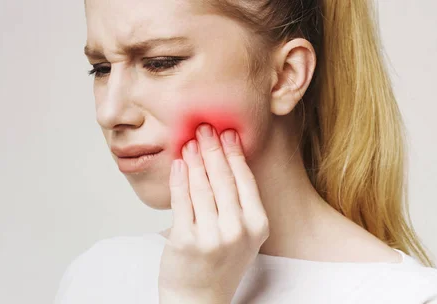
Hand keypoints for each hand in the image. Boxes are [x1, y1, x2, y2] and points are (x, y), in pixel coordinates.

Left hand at [158, 124, 268, 303]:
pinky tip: (177, 164)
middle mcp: (238, 230)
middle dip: (212, 148)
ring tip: (189, 141)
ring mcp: (212, 236)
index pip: (245, 180)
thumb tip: (223, 157)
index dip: (234, 152)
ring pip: (201, 186)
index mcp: (258, 225)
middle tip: (204, 127)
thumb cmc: (220, 263)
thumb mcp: (242, 235)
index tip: (226, 132)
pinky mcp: (186, 240)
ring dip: (193, 159)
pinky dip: (178, 179)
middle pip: (223, 178)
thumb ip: (238, 203)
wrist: (199, 299)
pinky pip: (181, 201)